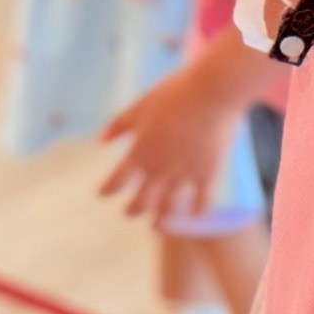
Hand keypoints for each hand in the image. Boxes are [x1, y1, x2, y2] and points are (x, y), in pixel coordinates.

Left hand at [100, 63, 242, 221]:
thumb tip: (100, 140)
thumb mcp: (141, 105)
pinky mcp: (208, 173)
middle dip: (132, 211)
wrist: (213, 91)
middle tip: (130, 212)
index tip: (102, 193)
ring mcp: (184, 174)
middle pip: (140, 204)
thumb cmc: (175, 93)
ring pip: (167, 209)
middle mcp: (159, 169)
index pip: (115, 183)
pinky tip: (193, 213)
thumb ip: (120, 125)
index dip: (106, 191)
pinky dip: (195, 211)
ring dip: (160, 219)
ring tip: (157, 223)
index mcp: (140, 152)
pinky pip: (201, 202)